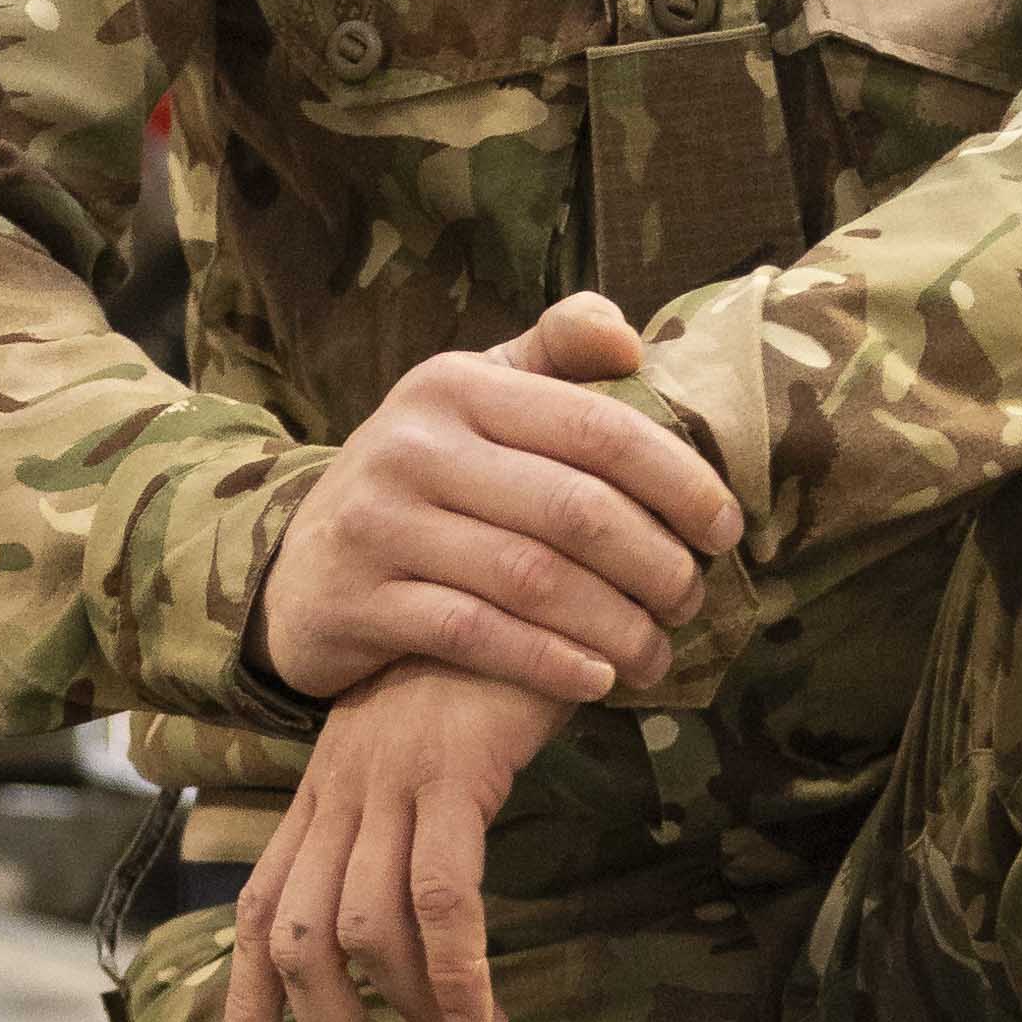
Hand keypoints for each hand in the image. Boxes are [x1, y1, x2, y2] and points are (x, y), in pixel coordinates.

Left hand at [220, 663, 558, 1021]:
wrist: (527, 582)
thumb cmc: (484, 680)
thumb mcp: (417, 757)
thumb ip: (393, 825)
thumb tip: (393, 925)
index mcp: (322, 795)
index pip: (256, 911)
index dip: (243, 1001)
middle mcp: (337, 793)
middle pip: (294, 938)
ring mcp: (387, 781)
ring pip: (356, 926)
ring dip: (404, 1007)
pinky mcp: (451, 773)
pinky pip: (438, 894)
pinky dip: (454, 968)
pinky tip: (482, 1011)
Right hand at [253, 288, 741, 706]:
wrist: (296, 565)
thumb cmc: (421, 480)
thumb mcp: (472, 399)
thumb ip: (553, 355)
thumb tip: (630, 340)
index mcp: (455, 386)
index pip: (596, 428)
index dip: (678, 480)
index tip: (725, 529)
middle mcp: (411, 446)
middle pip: (573, 510)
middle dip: (654, 564)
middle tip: (693, 603)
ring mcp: (378, 524)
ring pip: (531, 579)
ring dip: (614, 625)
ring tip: (656, 655)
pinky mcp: (357, 601)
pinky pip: (474, 634)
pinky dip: (547, 662)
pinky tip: (596, 681)